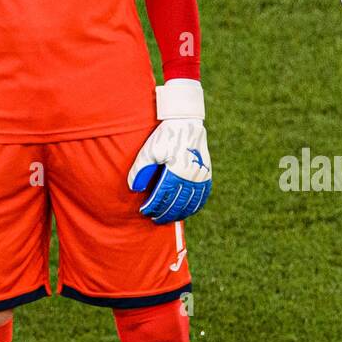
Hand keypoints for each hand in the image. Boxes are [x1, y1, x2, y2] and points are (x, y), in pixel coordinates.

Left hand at [128, 80, 211, 223]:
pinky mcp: (207, 173)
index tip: (145, 211)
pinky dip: (195, 206)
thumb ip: (141, 169)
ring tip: (169, 217)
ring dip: (179, 213)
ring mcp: (200, 176)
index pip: (162, 196)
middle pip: (177, 203)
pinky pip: (203, 195)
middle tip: (155, 218)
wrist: (186, 122)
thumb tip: (134, 188)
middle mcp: (190, 177)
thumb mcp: (149, 150)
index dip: (153, 206)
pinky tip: (188, 210)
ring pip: (191, 202)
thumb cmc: (165, 136)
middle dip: (165, 213)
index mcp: (175, 171)